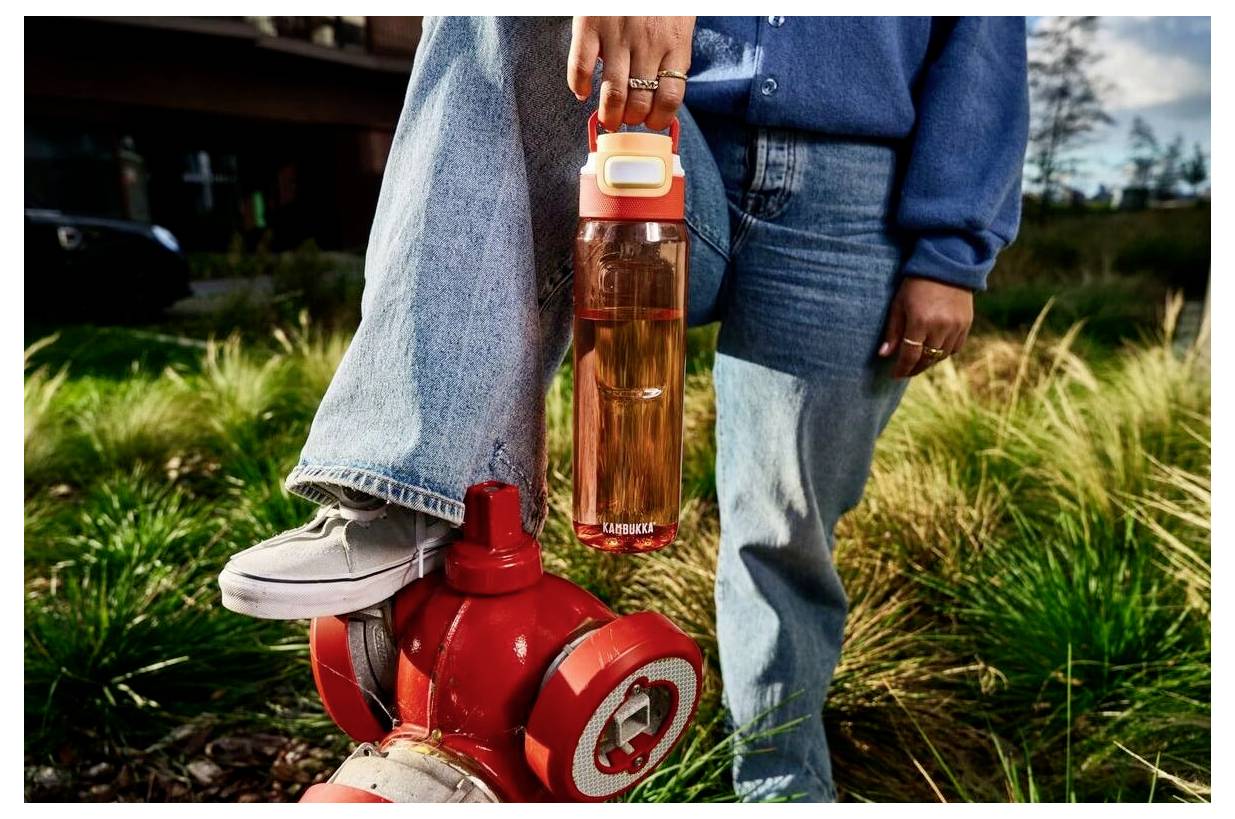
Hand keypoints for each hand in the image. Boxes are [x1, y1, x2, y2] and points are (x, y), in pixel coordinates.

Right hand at [567, 16, 694, 131]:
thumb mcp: (678, 21)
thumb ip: (672, 52)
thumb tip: (663, 89)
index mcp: (674, 43)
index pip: (670, 98)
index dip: (659, 119)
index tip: (651, 123)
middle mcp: (647, 44)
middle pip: (640, 102)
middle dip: (631, 120)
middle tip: (624, 121)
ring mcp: (618, 36)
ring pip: (613, 94)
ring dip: (609, 114)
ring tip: (607, 118)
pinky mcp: (591, 25)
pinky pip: (581, 67)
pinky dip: (579, 86)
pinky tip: (582, 91)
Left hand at [878, 277, 973, 377]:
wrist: (947, 264)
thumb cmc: (915, 283)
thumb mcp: (899, 304)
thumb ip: (893, 331)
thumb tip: (884, 355)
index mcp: (920, 322)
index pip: (910, 356)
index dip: (902, 369)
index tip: (894, 375)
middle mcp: (940, 327)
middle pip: (927, 359)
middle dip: (914, 368)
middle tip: (905, 370)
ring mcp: (956, 326)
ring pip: (941, 356)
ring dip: (929, 361)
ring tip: (918, 360)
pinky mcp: (967, 323)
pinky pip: (955, 348)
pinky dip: (944, 352)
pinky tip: (934, 349)